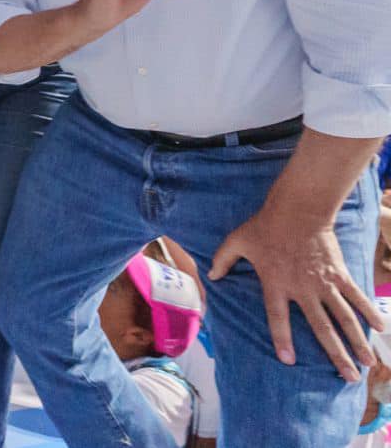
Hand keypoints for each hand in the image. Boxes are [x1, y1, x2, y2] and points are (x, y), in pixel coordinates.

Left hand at [210, 205, 380, 379]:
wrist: (298, 209)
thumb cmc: (265, 225)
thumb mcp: (237, 241)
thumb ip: (223, 259)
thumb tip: (212, 276)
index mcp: (276, 284)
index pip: (278, 318)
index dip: (282, 339)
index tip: (288, 360)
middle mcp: (302, 289)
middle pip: (322, 328)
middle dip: (336, 354)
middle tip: (348, 377)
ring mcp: (324, 283)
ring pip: (344, 318)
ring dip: (357, 341)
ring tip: (367, 362)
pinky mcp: (340, 273)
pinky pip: (357, 296)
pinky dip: (370, 312)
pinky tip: (380, 329)